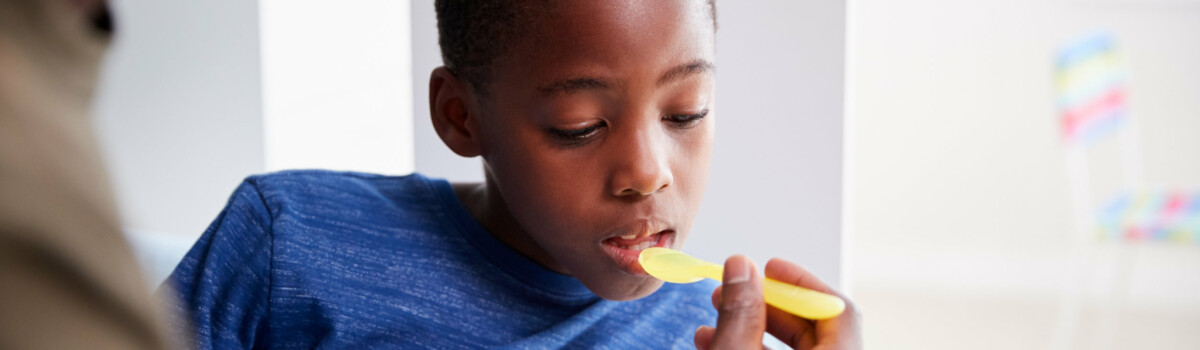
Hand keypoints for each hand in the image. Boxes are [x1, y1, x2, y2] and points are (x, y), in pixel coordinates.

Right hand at [693, 256, 860, 349]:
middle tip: (734, 291)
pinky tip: (714, 344)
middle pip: (816, 330)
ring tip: (712, 323)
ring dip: (752, 330)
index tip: (770, 267)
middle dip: (768, 306)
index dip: (801, 283)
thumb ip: (740, 312)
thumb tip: (741, 267)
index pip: (837, 310)